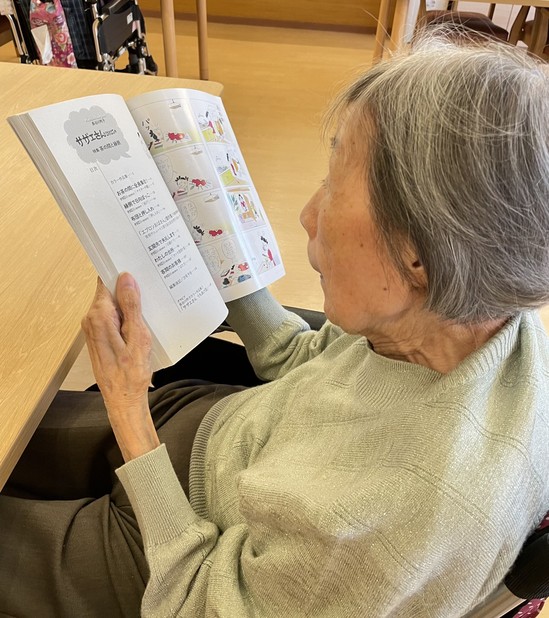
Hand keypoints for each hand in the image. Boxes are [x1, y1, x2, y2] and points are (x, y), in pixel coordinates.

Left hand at [82, 273, 159, 460]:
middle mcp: (92, 320)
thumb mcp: (137, 338)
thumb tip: (126, 279)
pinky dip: (127, 315)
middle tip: (151, 281)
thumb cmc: (131, 374)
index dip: (120, 271)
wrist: (123, 401)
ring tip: (151, 299)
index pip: (105, 281)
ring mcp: (94, 329)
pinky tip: (143, 318)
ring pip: (113, 305)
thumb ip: (131, 307)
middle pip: (110, 292)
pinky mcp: (100, 337)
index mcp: (99, 317)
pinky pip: (113, 317)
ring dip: (130, 302)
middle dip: (129, 286)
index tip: (135, 263)